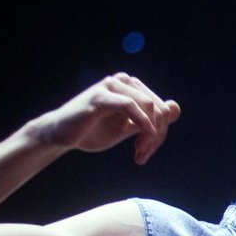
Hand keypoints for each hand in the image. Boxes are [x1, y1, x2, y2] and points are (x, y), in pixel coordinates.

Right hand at [26, 72, 181, 164]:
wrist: (60, 136)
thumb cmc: (93, 132)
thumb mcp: (128, 128)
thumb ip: (151, 120)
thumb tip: (176, 108)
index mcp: (131, 87)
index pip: (162, 107)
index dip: (161, 132)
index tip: (146, 152)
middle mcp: (123, 81)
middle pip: (159, 108)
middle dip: (157, 135)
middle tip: (143, 155)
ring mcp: (112, 85)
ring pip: (149, 106)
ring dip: (150, 134)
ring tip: (139, 153)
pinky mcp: (101, 96)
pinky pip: (131, 106)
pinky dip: (142, 125)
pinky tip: (141, 143)